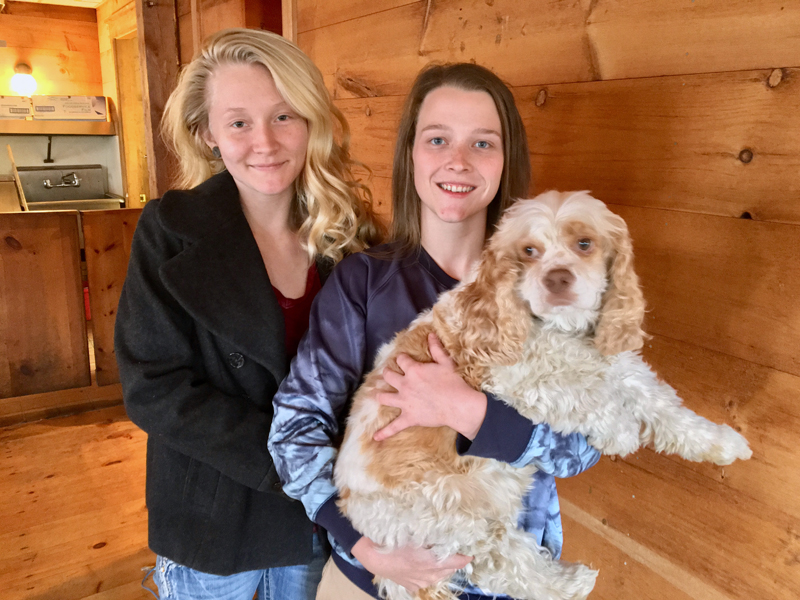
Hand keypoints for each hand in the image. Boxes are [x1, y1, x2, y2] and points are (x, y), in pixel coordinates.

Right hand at [351, 536, 471, 591]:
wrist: (373, 555)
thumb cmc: (394, 539)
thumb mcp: (415, 532)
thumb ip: (433, 533)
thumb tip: (450, 526)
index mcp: (433, 562)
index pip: (458, 561)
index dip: (465, 556)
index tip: (471, 550)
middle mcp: (430, 575)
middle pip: (450, 569)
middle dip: (453, 560)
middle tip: (453, 548)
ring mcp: (420, 582)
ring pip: (438, 575)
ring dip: (441, 567)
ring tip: (438, 555)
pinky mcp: (411, 585)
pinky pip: (426, 580)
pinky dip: (428, 573)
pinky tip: (423, 565)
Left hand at [374, 333, 486, 440]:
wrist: (458, 405)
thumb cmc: (453, 382)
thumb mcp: (446, 362)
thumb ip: (436, 348)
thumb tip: (430, 334)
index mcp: (413, 370)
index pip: (401, 360)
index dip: (402, 359)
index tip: (403, 359)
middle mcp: (405, 385)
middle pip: (389, 376)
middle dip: (387, 373)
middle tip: (387, 373)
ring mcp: (405, 402)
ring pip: (384, 397)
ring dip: (379, 395)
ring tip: (375, 394)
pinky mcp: (409, 417)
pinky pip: (394, 426)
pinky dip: (384, 432)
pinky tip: (375, 437)